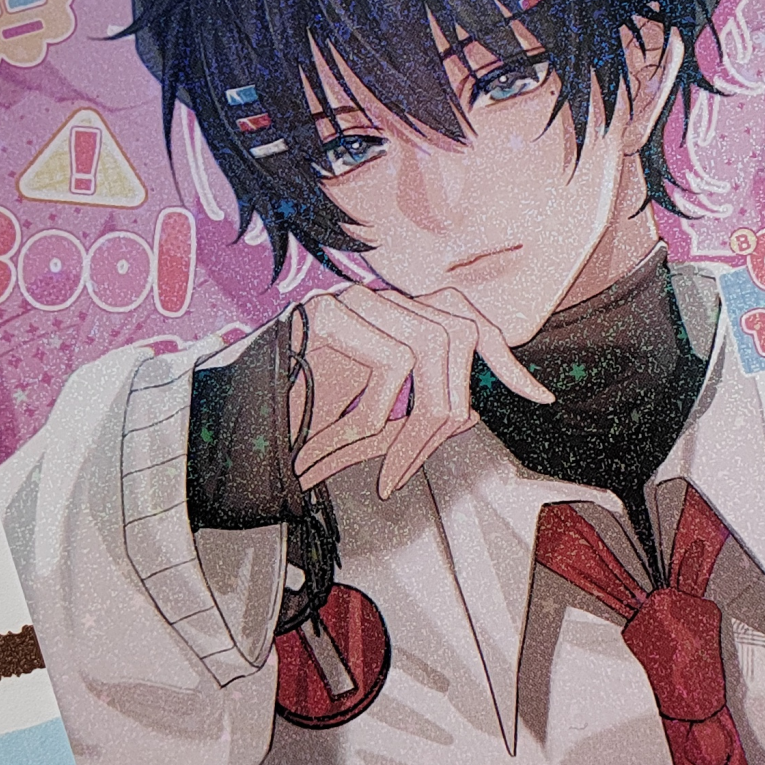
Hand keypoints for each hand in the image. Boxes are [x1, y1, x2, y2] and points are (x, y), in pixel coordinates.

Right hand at [291, 285, 553, 498]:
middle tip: (406, 463)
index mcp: (388, 320)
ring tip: (381, 460)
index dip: (505, 356)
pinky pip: (394, 359)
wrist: (226, 437)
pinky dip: (379, 409)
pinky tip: (343, 436)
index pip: (464, 316)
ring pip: (436, 344)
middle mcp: (373, 301)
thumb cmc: (297, 431)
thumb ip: (422, 412)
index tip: (538, 397)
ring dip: (418, 416)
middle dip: (450, 408)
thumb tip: (474, 409)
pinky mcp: (326, 313)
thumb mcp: (375, 428)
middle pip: (460, 332)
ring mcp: (349, 301)